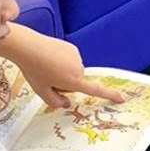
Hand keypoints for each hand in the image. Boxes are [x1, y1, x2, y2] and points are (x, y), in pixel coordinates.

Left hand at [0, 25, 124, 107]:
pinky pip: (71, 60)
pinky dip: (63, 62)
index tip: (121, 98)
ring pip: (74, 71)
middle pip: (78, 82)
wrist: (27, 46)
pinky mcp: (72, 48)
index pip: (95, 90)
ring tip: (47, 67)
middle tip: (48, 79)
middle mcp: (78, 68)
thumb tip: (66, 104)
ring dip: (64, 72)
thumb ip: (55, 102)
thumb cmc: (33, 69)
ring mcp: (76, 56)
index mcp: (73, 80)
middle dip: (66, 84)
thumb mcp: (42, 91)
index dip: (109, 95)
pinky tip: (50, 58)